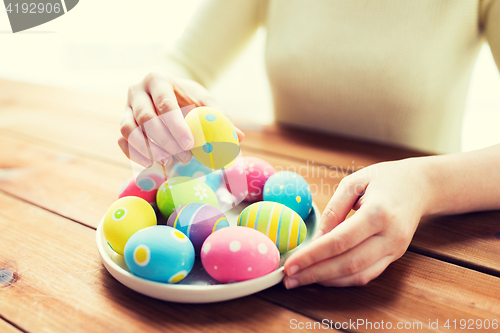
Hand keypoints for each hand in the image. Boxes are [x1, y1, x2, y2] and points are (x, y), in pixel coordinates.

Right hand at [118, 73, 244, 166]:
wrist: (166, 90)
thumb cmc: (187, 97)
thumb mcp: (203, 100)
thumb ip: (218, 116)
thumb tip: (238, 137)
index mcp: (157, 81)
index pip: (165, 104)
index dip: (176, 126)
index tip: (190, 143)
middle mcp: (137, 92)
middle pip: (146, 118)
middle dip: (165, 140)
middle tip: (184, 157)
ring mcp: (126, 107)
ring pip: (129, 129)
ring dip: (148, 148)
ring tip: (167, 161)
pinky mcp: (123, 123)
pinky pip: (122, 139)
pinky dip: (133, 152)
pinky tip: (149, 162)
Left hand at [283, 158, 429, 287]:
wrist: (421, 186)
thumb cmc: (385, 179)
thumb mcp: (355, 182)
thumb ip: (334, 210)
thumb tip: (316, 238)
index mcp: (378, 213)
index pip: (340, 241)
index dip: (312, 256)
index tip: (290, 265)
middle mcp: (390, 236)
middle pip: (348, 263)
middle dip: (314, 273)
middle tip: (288, 279)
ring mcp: (395, 249)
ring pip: (358, 274)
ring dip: (326, 281)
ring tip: (300, 280)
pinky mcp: (395, 256)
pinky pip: (367, 274)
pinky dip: (343, 280)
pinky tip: (322, 277)